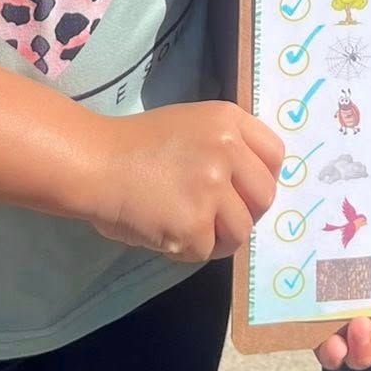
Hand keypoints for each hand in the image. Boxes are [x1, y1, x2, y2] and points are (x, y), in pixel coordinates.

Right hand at [90, 100, 282, 263]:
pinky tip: (168, 233)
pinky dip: (189, 249)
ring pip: (242, 230)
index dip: (263, 177)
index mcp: (227, 120)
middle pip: (265, 196)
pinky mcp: (194, 226)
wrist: (95, 163)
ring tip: (189, 226)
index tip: (246, 189)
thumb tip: (251, 182)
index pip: (275, 154)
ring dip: (219, 236)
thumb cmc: (138, 144)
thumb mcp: (191, 125)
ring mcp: (211, 189)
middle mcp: (226, 150)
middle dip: (246, 211)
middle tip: (218, 216)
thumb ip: (225, 145)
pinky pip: (208, 250)